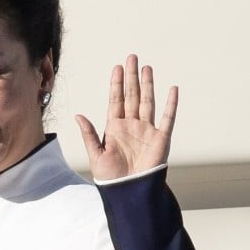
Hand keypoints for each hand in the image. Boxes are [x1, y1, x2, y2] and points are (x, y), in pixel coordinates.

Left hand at [75, 54, 176, 180]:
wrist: (128, 191)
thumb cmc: (110, 176)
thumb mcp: (96, 153)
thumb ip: (89, 134)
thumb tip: (78, 115)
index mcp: (115, 127)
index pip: (116, 100)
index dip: (117, 84)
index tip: (117, 67)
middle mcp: (131, 125)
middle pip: (132, 96)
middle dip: (131, 77)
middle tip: (132, 58)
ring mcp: (147, 130)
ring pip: (148, 102)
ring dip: (148, 85)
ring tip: (147, 68)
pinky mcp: (160, 139)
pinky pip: (167, 118)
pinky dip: (171, 104)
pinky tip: (171, 90)